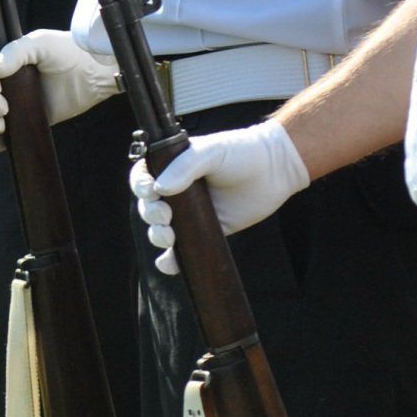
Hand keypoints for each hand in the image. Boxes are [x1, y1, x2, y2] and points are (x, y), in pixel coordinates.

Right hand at [0, 31, 118, 153]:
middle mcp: (6, 81)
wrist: (92, 74)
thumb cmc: (67, 52)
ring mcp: (15, 103)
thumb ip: (15, 53)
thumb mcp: (40, 44)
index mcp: (5, 59)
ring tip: (1, 126)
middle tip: (3, 108)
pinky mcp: (25, 121)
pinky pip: (2, 136)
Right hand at [132, 117, 310, 272]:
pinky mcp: (208, 231)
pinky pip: (183, 250)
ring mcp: (191, 213)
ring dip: (158, 236)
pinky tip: (169, 264)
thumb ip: (185, 166)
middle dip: (150, 215)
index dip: (140, 188)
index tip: (151, 193)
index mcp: (173, 166)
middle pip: (148, 207)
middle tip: (166, 216)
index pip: (143, 178)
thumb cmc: (242, 151)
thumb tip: (160, 188)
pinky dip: (172, 260)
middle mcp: (178, 190)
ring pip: (161, 230)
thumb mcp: (212, 151)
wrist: (276, 170)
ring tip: (170, 237)